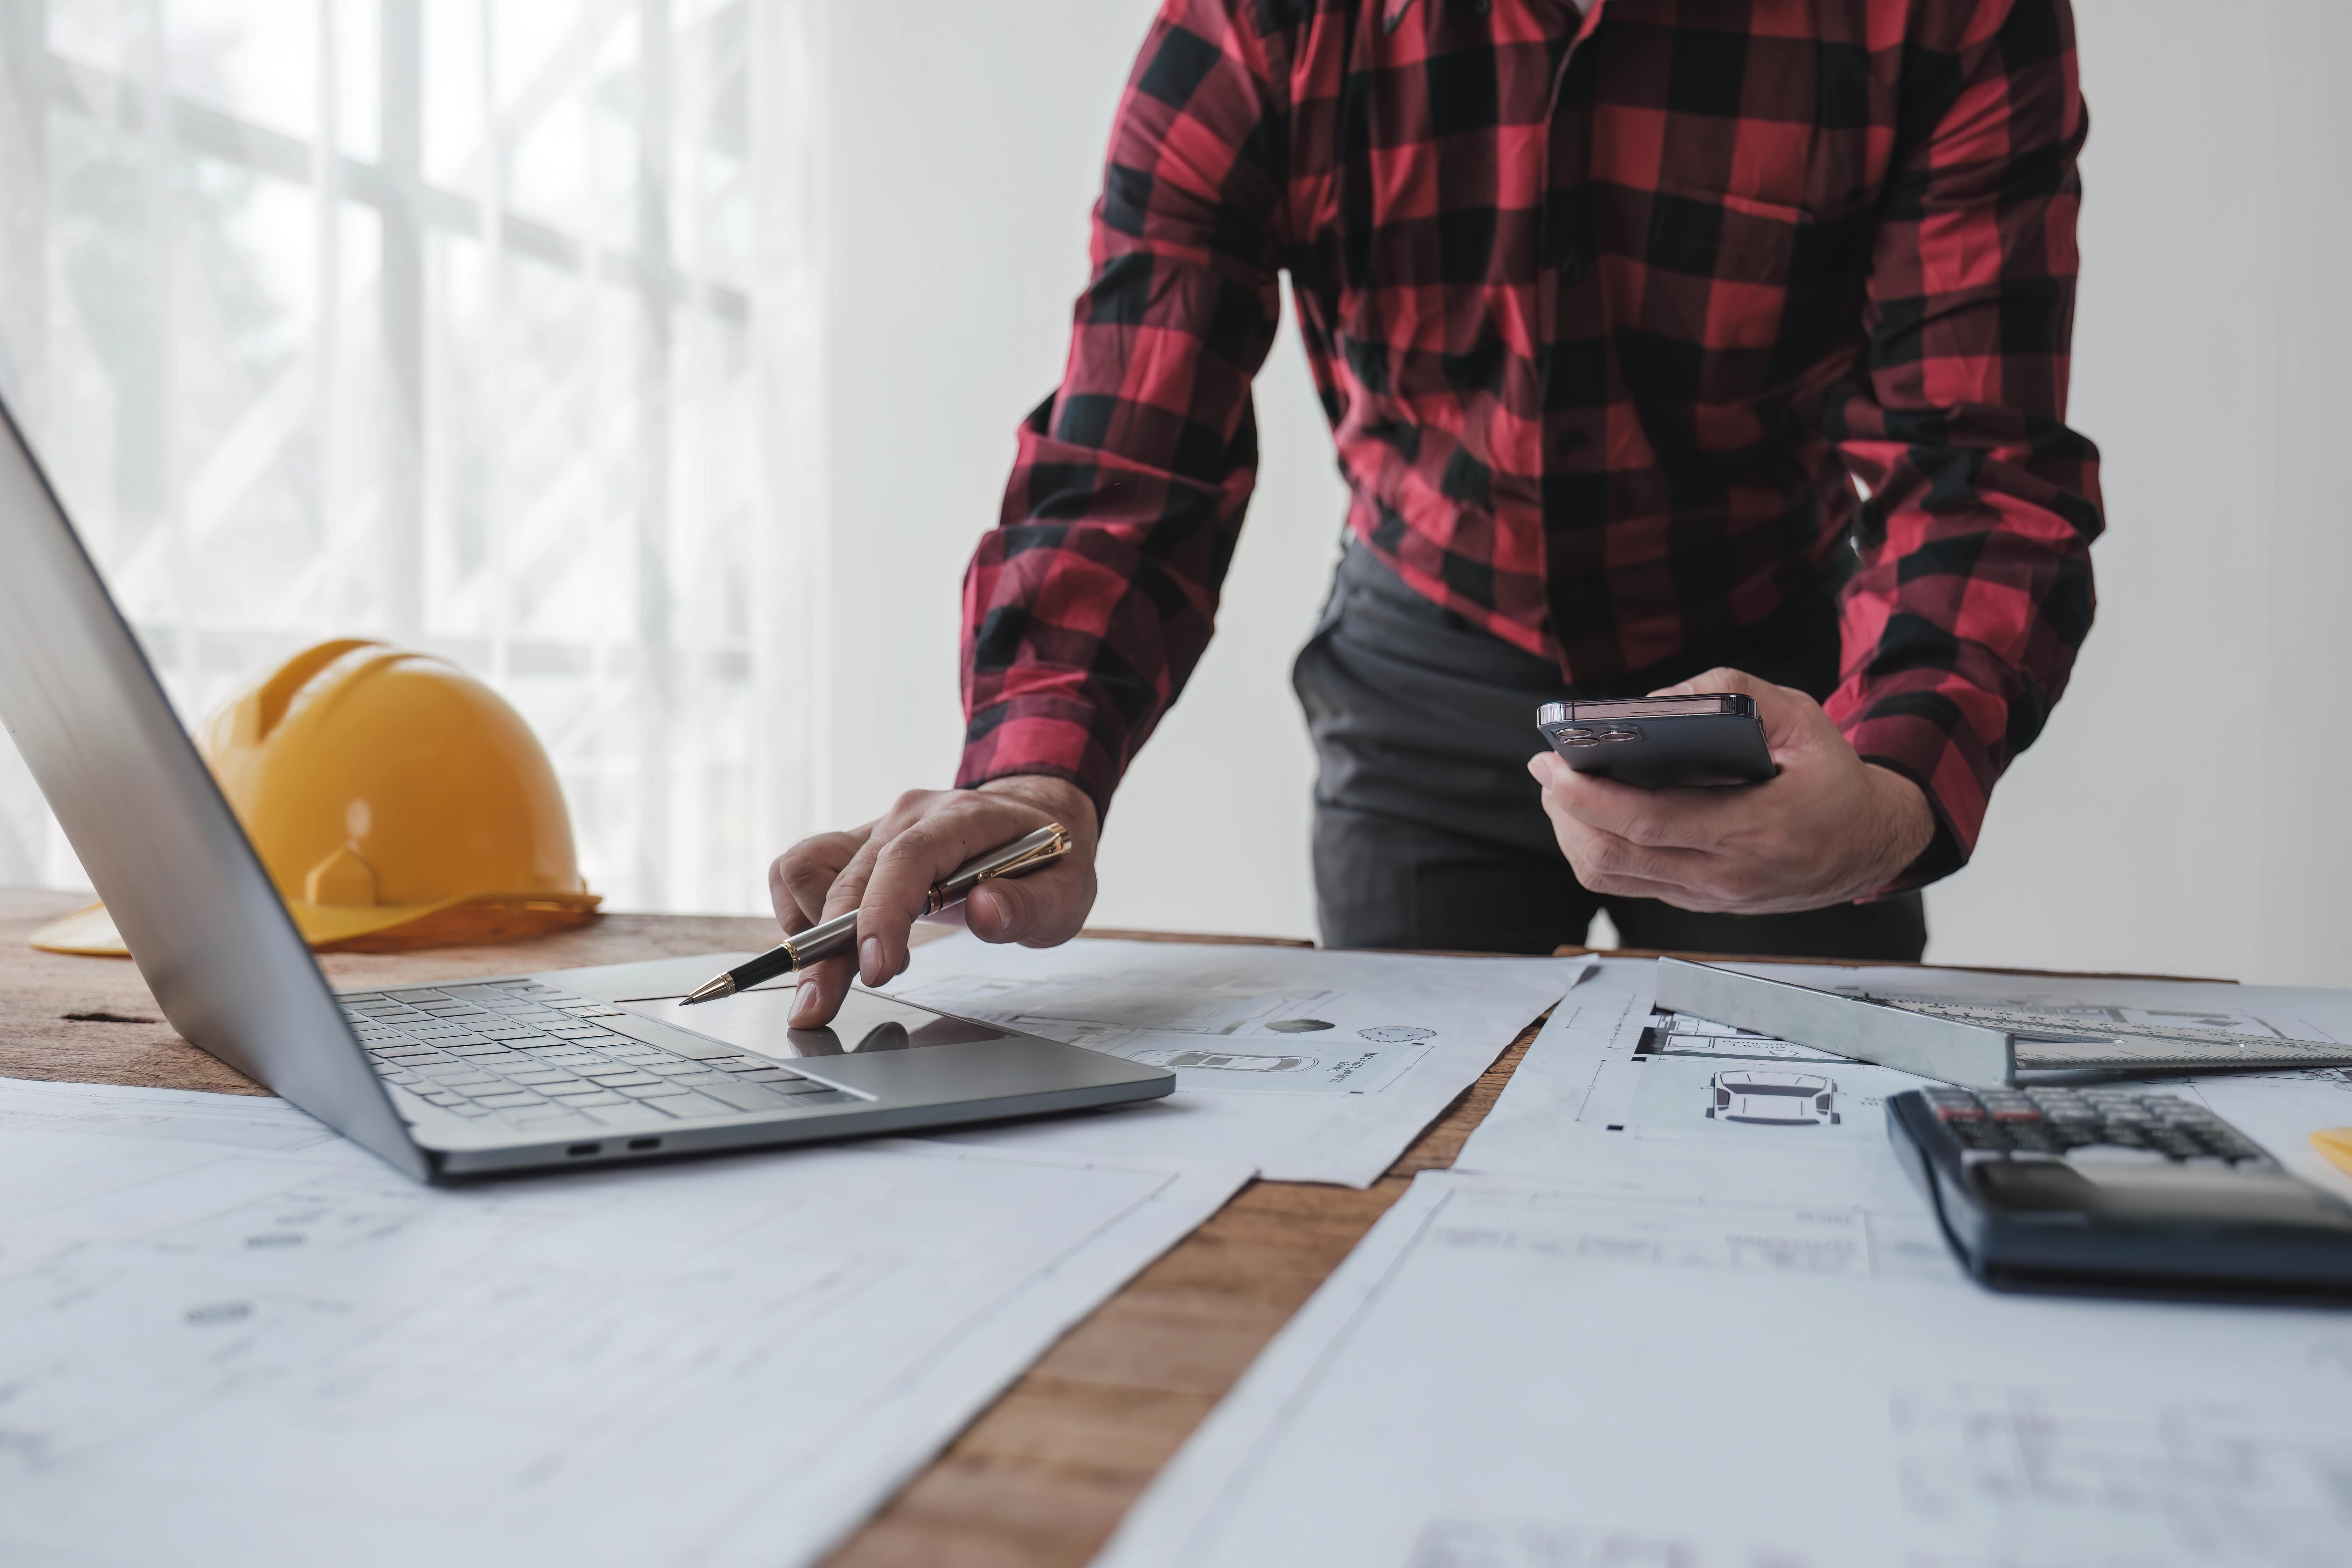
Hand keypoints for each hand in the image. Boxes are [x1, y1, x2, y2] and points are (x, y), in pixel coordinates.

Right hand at [769, 776, 1099, 1026]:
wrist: (1034, 817)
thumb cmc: (1049, 859)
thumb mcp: (1067, 891)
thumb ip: (1030, 905)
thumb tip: (985, 911)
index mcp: (963, 821)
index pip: (907, 861)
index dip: (882, 914)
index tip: (874, 969)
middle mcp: (909, 817)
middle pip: (849, 878)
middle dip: (827, 951)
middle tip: (817, 1009)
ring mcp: (877, 828)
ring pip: (808, 868)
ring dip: (808, 927)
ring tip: (838, 971)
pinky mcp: (857, 845)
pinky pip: (801, 868)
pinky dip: (801, 909)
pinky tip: (837, 943)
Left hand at [1526, 668, 1935, 914]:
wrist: (1871, 841)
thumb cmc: (1831, 776)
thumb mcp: (1801, 716)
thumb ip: (1733, 693)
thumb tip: (1656, 702)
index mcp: (1757, 827)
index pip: (1650, 823)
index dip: (1590, 799)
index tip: (1552, 767)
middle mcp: (1729, 873)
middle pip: (1618, 857)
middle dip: (1566, 812)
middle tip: (1547, 769)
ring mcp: (1713, 895)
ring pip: (1616, 878)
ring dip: (1575, 834)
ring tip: (1562, 791)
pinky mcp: (1703, 902)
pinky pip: (1633, 884)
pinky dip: (1601, 850)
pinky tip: (1592, 816)